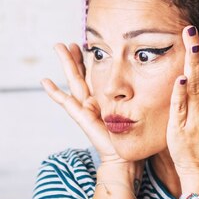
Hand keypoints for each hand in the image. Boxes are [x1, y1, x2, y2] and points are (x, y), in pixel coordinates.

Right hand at [41, 43, 130, 166]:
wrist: (122, 156)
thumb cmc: (130, 136)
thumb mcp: (134, 109)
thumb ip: (136, 98)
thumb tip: (153, 81)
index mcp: (103, 99)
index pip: (94, 74)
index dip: (90, 60)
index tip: (88, 44)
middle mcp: (92, 101)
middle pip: (81, 74)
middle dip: (74, 57)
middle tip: (67, 42)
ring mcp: (84, 108)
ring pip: (74, 80)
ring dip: (66, 63)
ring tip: (59, 47)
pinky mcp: (81, 116)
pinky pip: (65, 101)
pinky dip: (55, 92)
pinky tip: (45, 81)